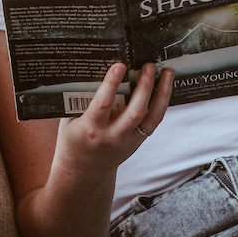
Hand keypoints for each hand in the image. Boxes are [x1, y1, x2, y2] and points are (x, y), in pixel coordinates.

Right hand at [54, 62, 173, 176]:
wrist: (84, 171)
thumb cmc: (74, 140)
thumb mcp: (70, 120)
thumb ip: (81, 100)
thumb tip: (95, 70)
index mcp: (91, 128)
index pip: (103, 104)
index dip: (111, 84)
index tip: (120, 65)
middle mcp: (112, 135)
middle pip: (134, 110)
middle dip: (144, 86)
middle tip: (148, 65)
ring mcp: (129, 140)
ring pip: (151, 117)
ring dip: (162, 93)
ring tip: (167, 73)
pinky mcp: (139, 141)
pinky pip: (154, 121)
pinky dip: (162, 103)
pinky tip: (166, 87)